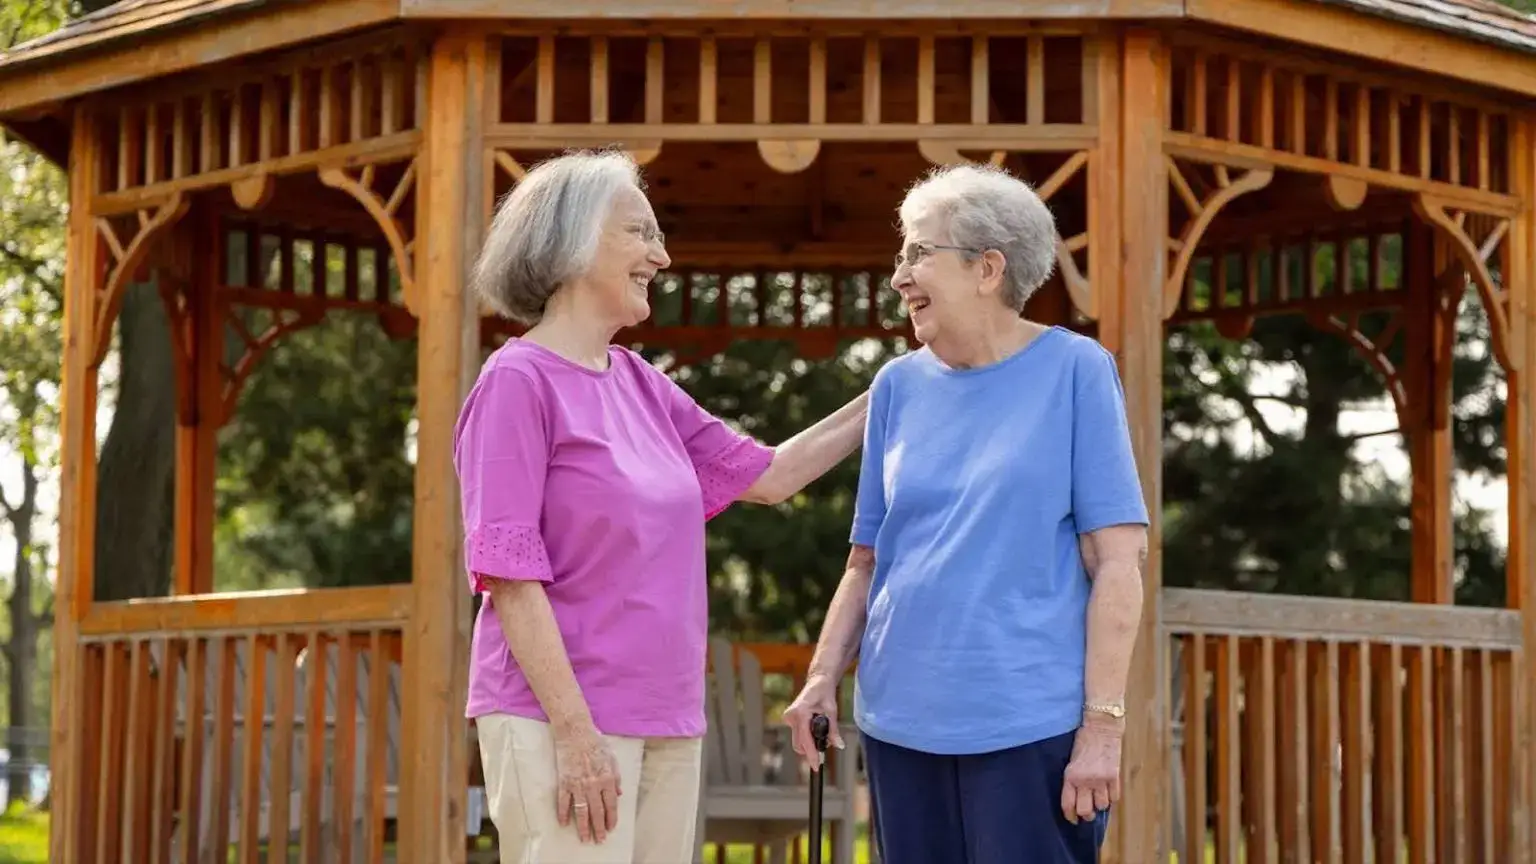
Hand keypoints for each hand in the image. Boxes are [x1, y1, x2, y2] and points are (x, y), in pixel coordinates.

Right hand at [553, 725, 621, 843]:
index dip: (611, 818)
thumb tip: (619, 793)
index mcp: (607, 778)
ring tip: (585, 838)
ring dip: (583, 827)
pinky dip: (563, 813)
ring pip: (581, 811)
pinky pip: (563, 802)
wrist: (575, 732)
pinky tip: (564, 823)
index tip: (611, 828)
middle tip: (599, 840)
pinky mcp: (564, 782)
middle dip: (599, 828)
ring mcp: (578, 784)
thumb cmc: (595, 742)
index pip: (611, 804)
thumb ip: (616, 777)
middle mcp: (593, 784)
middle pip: (597, 812)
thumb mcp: (612, 758)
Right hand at [782, 675, 845, 771]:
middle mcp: (791, 716)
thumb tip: (838, 746)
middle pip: (800, 744)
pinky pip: (798, 735)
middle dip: (812, 749)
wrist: (817, 682)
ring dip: (810, 742)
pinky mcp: (789, 720)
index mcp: (800, 713)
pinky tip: (814, 726)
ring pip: (798, 741)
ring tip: (821, 729)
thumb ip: (833, 731)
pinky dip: (807, 736)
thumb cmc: (825, 694)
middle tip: (826, 741)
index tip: (817, 766)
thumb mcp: (832, 712)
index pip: (805, 740)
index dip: (812, 754)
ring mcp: (788, 718)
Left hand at [1061, 715, 1123, 824]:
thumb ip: (1073, 779)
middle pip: (1086, 810)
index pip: (1068, 804)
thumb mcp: (1071, 761)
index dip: (1070, 815)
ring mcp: (1101, 779)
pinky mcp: (1114, 776)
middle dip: (1086, 815)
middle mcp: (1085, 781)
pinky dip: (1111, 797)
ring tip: (1098, 798)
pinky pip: (1114, 797)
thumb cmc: (1083, 741)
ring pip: (1102, 806)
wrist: (1101, 727)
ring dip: (1100, 805)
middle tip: (1087, 813)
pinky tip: (1108, 791)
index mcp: (1070, 776)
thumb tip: (1076, 797)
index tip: (1072, 819)